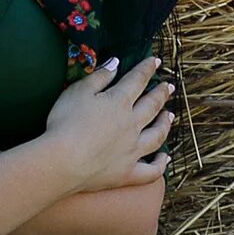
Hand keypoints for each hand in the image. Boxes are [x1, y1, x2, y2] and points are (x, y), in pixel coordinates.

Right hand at [40, 55, 175, 194]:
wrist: (63, 161)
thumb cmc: (65, 122)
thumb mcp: (77, 91)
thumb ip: (99, 77)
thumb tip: (116, 63)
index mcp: (119, 102)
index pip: (137, 80)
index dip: (147, 69)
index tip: (155, 61)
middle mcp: (132, 124)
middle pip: (152, 105)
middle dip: (161, 94)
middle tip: (169, 87)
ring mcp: (132, 150)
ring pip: (157, 135)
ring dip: (165, 124)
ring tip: (169, 115)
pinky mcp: (127, 173)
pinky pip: (151, 170)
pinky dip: (160, 164)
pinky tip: (164, 158)